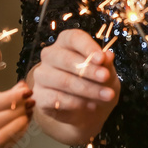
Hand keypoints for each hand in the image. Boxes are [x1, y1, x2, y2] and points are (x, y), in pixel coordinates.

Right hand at [29, 29, 119, 144]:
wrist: (87, 109)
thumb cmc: (96, 81)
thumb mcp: (106, 71)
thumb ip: (106, 63)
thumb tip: (108, 55)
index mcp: (66, 41)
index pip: (74, 38)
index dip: (87, 47)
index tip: (101, 58)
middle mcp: (50, 55)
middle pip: (67, 59)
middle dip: (89, 70)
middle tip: (105, 77)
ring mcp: (42, 75)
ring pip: (63, 81)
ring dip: (87, 89)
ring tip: (106, 95)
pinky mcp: (39, 95)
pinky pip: (57, 98)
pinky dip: (76, 102)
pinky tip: (91, 105)